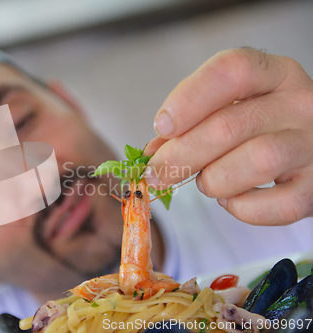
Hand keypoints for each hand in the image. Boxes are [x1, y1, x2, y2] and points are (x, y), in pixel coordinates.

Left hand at [144, 48, 312, 225]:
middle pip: (229, 126)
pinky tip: (233, 199)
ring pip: (256, 162)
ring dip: (215, 180)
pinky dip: (243, 208)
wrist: (312, 149)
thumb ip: (191, 125)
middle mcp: (299, 103)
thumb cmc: (260, 127)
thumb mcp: (230, 110)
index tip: (161, 127)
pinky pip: (277, 205)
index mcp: (274, 74)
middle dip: (180, 156)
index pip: (231, 70)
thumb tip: (152, 155)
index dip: (189, 99)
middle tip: (157, 174)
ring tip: (207, 182)